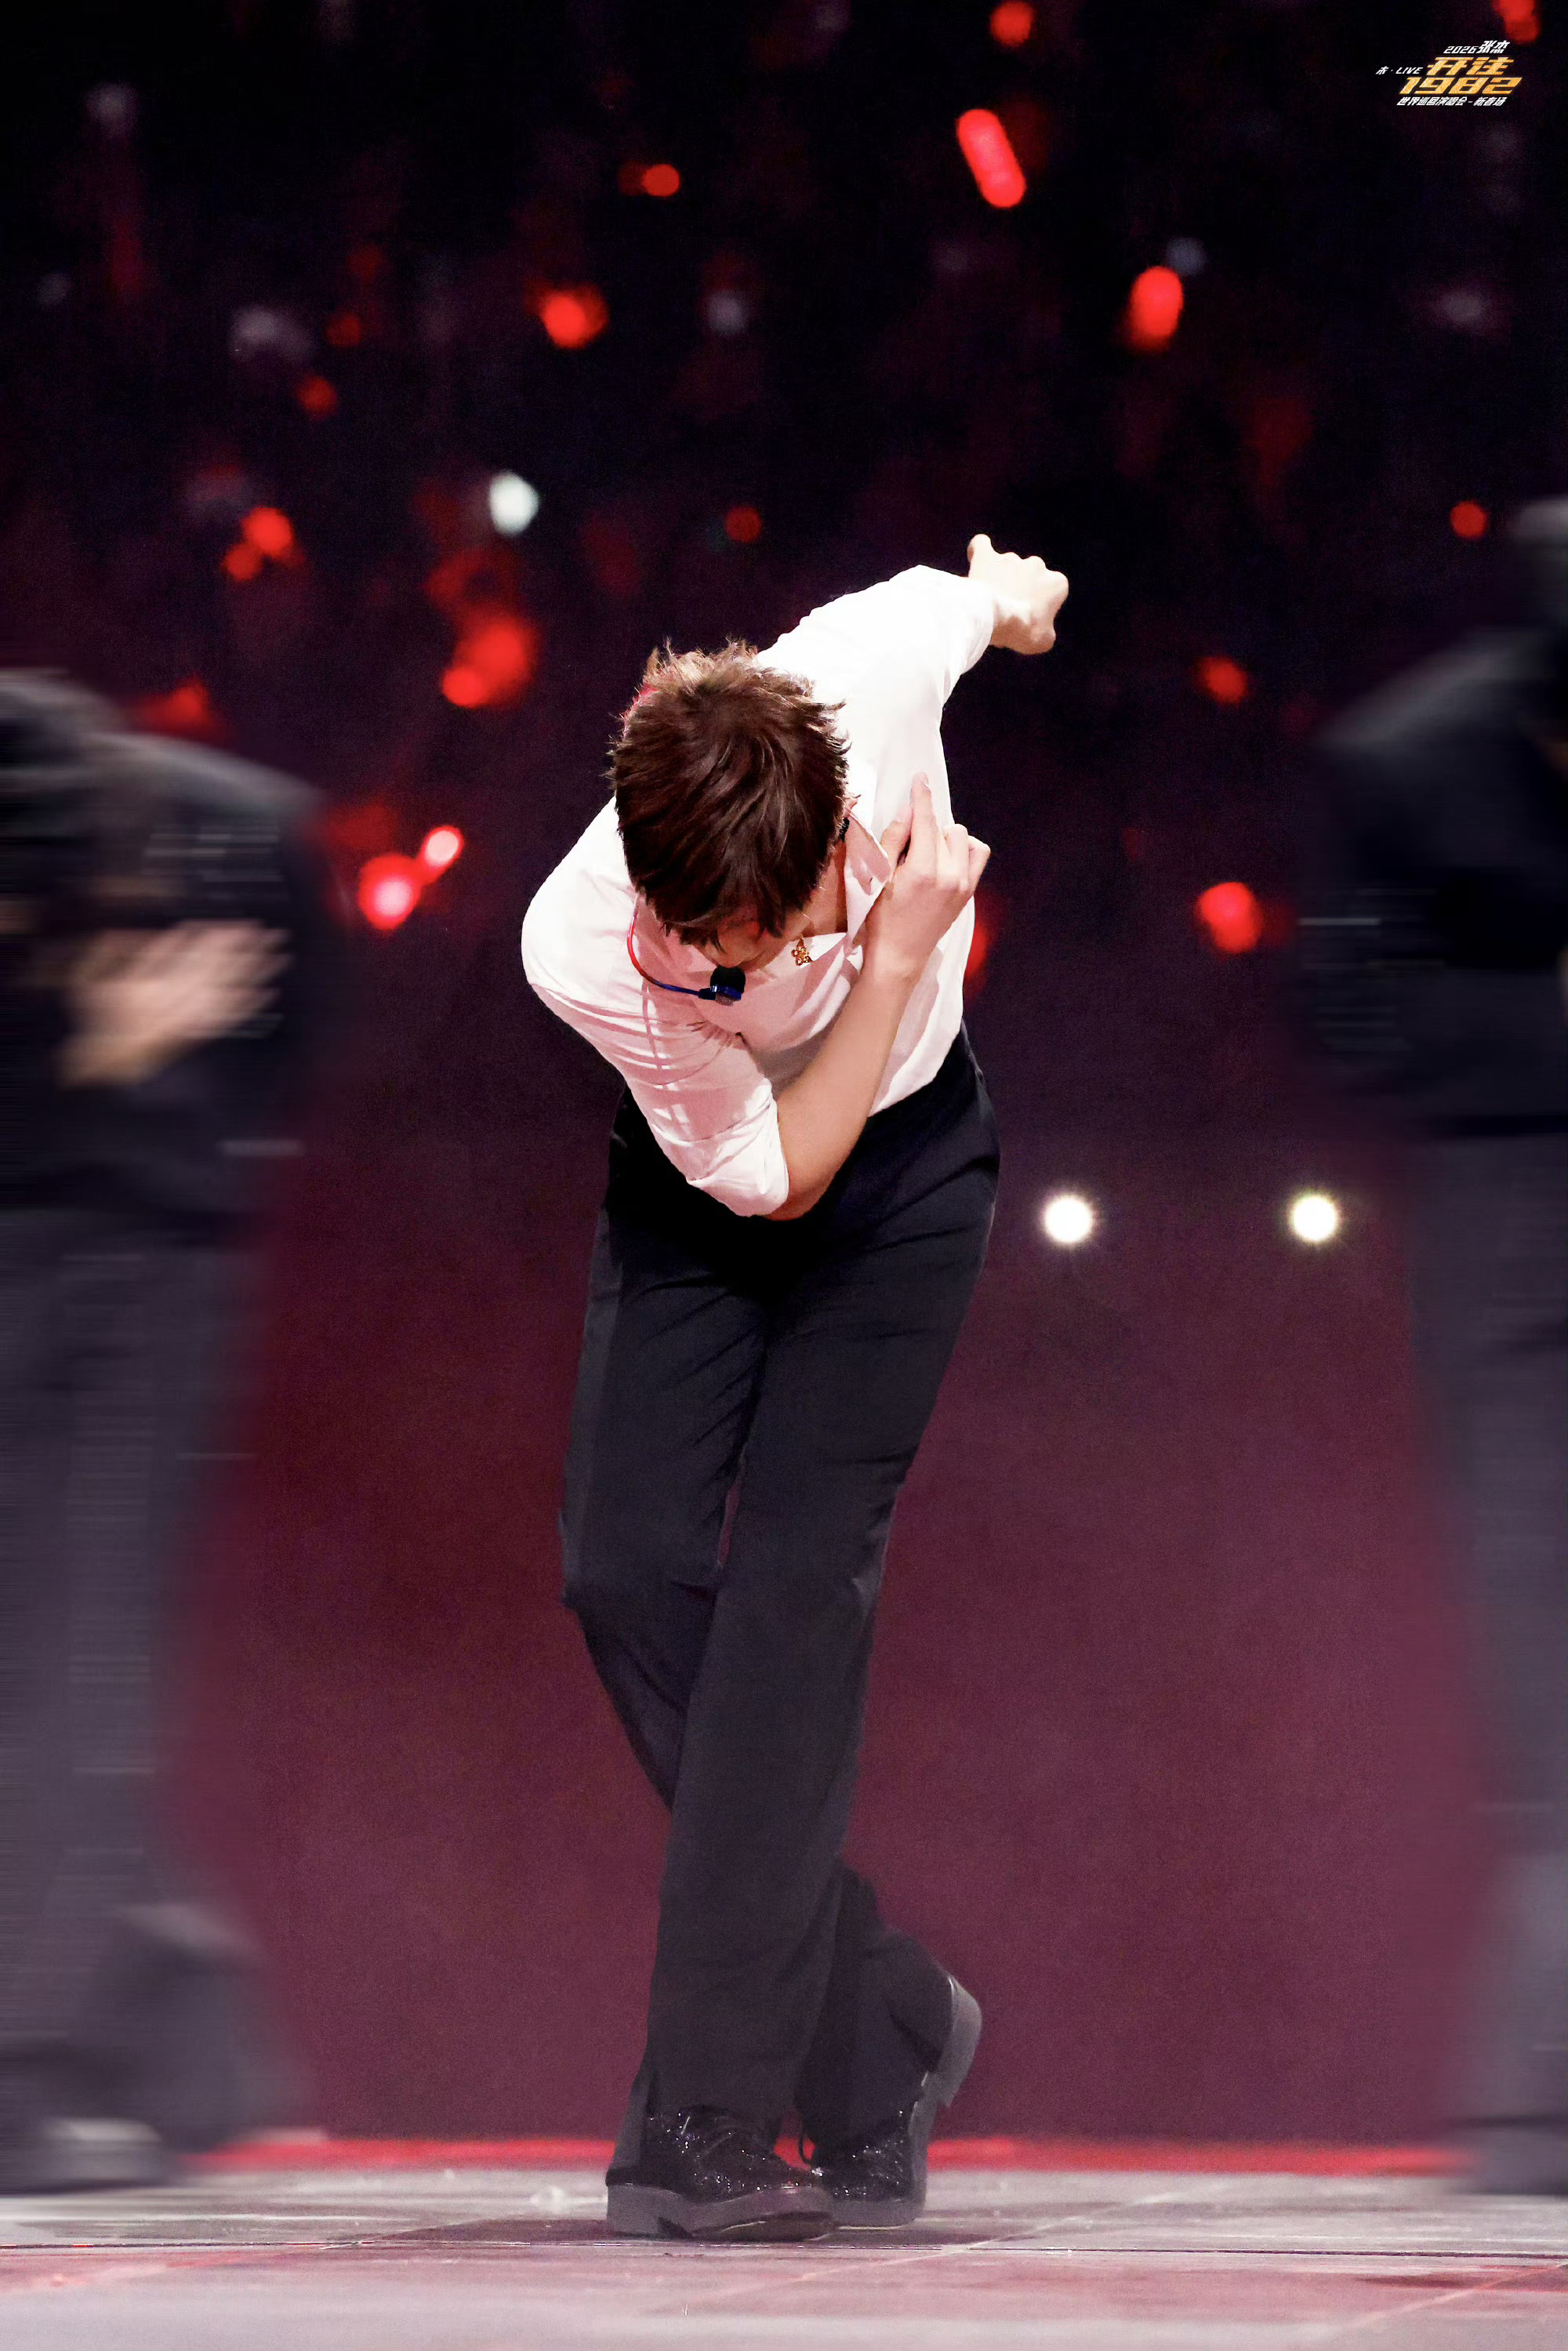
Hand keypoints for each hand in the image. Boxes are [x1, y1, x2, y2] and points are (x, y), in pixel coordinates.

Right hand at [62, 920, 286, 1086]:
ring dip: (254, 972)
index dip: (209, 938)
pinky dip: (247, 1006)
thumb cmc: (100, 1018)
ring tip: (278, 955)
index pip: (183, 954)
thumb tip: (131, 932)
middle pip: (215, 969)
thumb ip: (109, 953)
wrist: (109, 1062)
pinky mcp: (196, 1032)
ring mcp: (187, 1018)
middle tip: (270, 932)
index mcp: (145, 985)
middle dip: (244, 950)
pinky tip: (267, 993)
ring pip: (226, 990)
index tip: (231, 924)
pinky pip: (225, 1019)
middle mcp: (171, 1001)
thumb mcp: (88, 981)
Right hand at [863, 775, 989, 983]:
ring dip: (943, 837)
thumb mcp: (876, 877)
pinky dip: (963, 849)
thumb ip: (893, 839)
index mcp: (923, 871)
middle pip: (942, 827)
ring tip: (926, 854)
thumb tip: (909, 808)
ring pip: (961, 837)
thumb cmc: (880, 918)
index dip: (921, 796)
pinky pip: (977, 853)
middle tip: (906, 847)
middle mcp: (950, 875)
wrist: (900, 955)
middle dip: (925, 827)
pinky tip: (946, 859)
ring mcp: (964, 884)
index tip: (919, 778)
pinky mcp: (970, 891)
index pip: (925, 820)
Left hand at [967, 532, 1067, 653]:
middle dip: (1020, 592)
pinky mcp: (988, 558)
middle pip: (1029, 578)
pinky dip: (979, 552)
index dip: (1039, 608)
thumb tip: (1041, 631)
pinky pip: (981, 546)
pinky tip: (976, 558)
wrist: (996, 618)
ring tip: (988, 603)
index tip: (1029, 620)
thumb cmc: (1023, 630)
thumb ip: (1046, 630)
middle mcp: (1036, 565)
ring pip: (1006, 568)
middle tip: (1007, 613)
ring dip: (1000, 581)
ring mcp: (1011, 559)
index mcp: (1056, 582)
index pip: (1051, 593)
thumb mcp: (1044, 640)